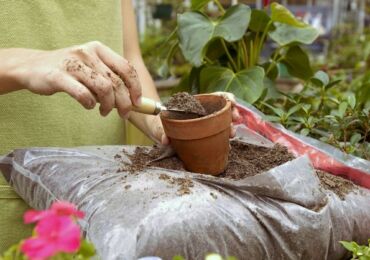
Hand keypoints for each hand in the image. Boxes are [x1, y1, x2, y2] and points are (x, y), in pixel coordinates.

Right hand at [10, 41, 141, 117]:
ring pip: (104, 88)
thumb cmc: (69, 71)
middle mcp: (87, 53)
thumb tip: (132, 99)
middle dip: (124, 102)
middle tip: (123, 114)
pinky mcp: (58, 76)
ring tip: (104, 112)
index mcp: (99, 49)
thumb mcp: (91, 67)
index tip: (138, 103)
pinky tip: (88, 106)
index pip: (126, 68)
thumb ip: (110, 78)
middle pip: (116, 82)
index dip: (135, 87)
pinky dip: (89, 104)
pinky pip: (83, 94)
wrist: (33, 67)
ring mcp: (73, 63)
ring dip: (108, 105)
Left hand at [149, 92, 240, 144]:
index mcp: (193, 105)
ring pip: (221, 122)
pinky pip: (217, 134)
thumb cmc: (158, 125)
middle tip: (235, 119)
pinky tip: (228, 142)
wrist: (157, 133)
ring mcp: (203, 125)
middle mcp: (201, 113)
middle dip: (231, 113)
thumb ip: (160, 132)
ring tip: (232, 133)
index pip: (213, 97)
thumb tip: (165, 140)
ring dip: (230, 126)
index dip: (225, 97)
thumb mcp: (157, 127)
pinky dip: (224, 137)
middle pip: (221, 109)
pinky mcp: (204, 136)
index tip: (232, 101)